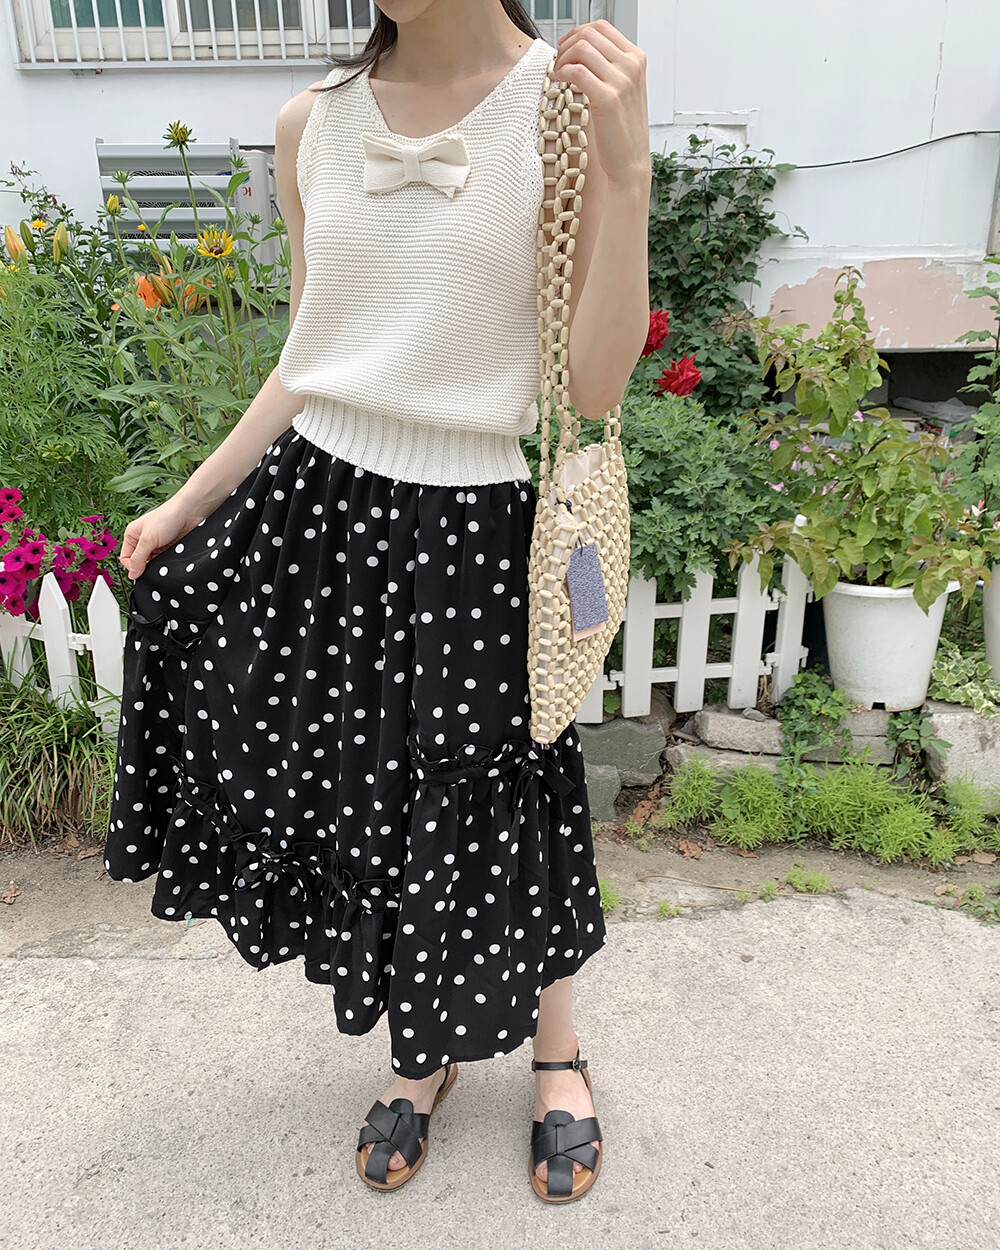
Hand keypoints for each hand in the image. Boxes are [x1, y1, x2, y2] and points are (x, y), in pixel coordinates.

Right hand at [119, 499, 206, 580]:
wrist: (190, 512)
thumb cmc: (167, 517)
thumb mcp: (148, 539)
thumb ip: (138, 558)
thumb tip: (132, 575)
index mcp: (132, 535)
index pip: (126, 558)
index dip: (132, 566)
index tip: (141, 573)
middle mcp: (142, 540)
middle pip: (140, 561)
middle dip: (146, 566)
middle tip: (154, 568)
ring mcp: (156, 544)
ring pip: (153, 562)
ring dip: (158, 564)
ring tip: (164, 560)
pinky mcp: (168, 547)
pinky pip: (164, 560)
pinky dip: (167, 562)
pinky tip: (171, 559)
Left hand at [552, 19, 649, 186]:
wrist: (630, 160)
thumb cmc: (622, 128)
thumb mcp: (623, 89)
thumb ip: (610, 66)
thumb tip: (581, 48)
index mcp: (636, 58)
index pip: (601, 27)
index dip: (577, 33)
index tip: (566, 48)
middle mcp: (632, 65)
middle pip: (589, 34)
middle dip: (567, 44)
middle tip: (558, 63)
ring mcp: (622, 81)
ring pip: (582, 49)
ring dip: (562, 58)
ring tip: (558, 74)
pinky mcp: (608, 98)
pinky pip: (577, 71)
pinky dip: (563, 72)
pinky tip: (560, 82)